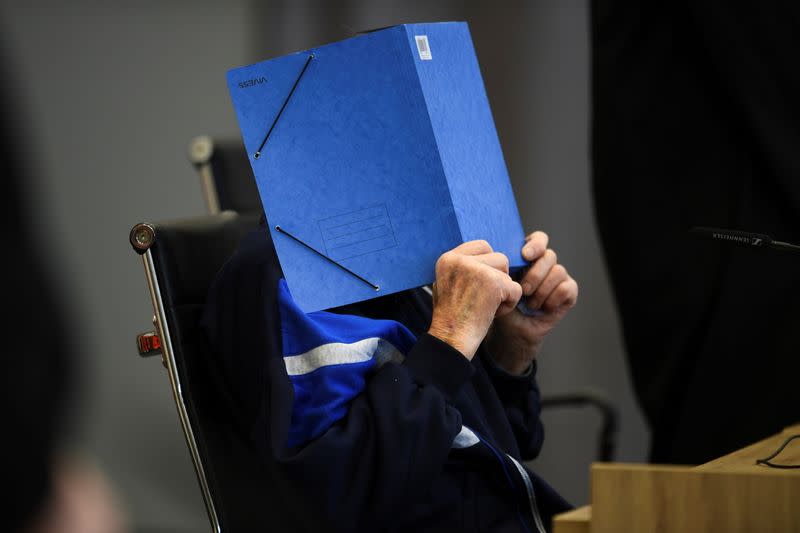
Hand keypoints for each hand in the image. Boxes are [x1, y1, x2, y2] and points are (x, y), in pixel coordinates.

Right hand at [428, 240, 521, 359]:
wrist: (451, 339)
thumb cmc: (451, 318)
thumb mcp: (447, 284)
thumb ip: (463, 267)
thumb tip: (485, 255)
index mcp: (448, 258)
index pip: (481, 246)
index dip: (488, 266)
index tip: (482, 286)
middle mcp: (460, 260)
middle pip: (498, 257)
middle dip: (498, 277)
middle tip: (485, 297)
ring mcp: (477, 270)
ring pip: (507, 272)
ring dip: (503, 290)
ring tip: (487, 306)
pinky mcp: (493, 283)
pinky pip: (515, 288)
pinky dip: (509, 304)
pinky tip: (493, 314)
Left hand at [487, 231, 577, 373]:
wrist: (510, 332)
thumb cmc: (501, 306)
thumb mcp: (496, 285)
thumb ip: (500, 269)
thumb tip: (499, 256)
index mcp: (527, 258)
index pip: (539, 239)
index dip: (536, 244)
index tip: (525, 255)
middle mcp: (545, 264)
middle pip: (549, 255)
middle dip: (535, 274)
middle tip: (523, 291)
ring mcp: (558, 278)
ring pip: (559, 271)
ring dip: (542, 290)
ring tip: (530, 304)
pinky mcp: (568, 292)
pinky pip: (567, 288)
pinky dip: (552, 299)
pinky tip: (542, 308)